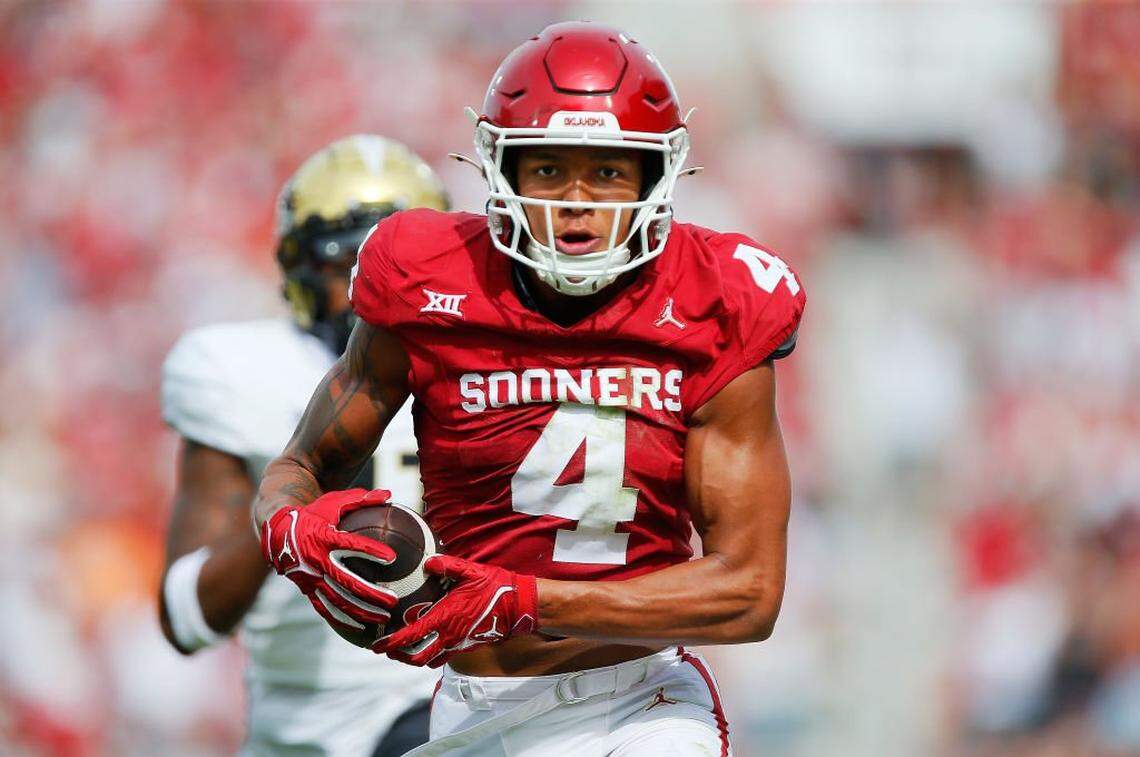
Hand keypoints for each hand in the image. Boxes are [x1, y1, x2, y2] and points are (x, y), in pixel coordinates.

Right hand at [261, 488, 398, 629]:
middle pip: (348, 581)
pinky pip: (326, 609)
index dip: (372, 552)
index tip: (392, 559)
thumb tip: (389, 493)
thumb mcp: (333, 502)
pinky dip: (344, 620)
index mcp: (324, 537)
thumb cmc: (313, 513)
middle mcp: (317, 560)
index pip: (352, 546)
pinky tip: (363, 629)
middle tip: (394, 600)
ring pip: (339, 600)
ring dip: (362, 611)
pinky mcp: (308, 589)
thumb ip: (361, 499)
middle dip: (372, 593)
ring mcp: (311, 578)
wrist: (277, 531)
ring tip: (385, 618)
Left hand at [372, 555, 537, 666]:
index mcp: (445, 619)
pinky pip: (444, 657)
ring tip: (405, 649)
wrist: (519, 606)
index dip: (391, 643)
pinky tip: (429, 643)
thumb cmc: (495, 588)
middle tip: (388, 649)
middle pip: (416, 658)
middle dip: (399, 656)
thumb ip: (447, 566)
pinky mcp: (468, 646)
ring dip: (414, 658)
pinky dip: (432, 655)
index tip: (376, 645)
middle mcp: (449, 636)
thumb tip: (428, 562)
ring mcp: (459, 644)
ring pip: (430, 661)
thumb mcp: (471, 571)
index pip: (411, 637)